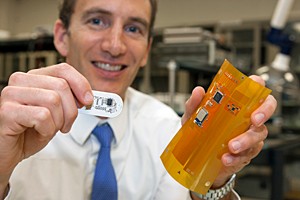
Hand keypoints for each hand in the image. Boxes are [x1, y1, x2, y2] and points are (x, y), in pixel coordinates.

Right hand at [0, 63, 92, 187]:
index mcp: (35, 77)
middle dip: (71, 110)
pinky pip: (42, 116)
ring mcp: (11, 94)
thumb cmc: (31, 131)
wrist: (9, 151)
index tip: (88, 100)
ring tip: (49, 128)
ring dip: (58, 121)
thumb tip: (89, 98)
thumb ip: (71, 100)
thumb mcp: (57, 113)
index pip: (63, 69)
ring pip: (53, 100)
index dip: (81, 84)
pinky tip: (38, 132)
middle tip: (65, 124)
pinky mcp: (7, 111)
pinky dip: (47, 129)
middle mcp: (21, 81)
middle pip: (61, 86)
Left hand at [182, 75, 276, 187]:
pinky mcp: (246, 152)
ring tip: (231, 147)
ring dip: (246, 140)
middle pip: (266, 109)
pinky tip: (227, 158)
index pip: (254, 88)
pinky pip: (248, 154)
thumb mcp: (193, 115)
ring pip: (259, 134)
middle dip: (264, 113)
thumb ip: (195, 103)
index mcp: (236, 103)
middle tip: (254, 120)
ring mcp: (248, 134)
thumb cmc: (199, 129)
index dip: (259, 87)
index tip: (254, 92)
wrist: (195, 153)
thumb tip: (198, 91)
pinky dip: (237, 157)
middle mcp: (246, 117)